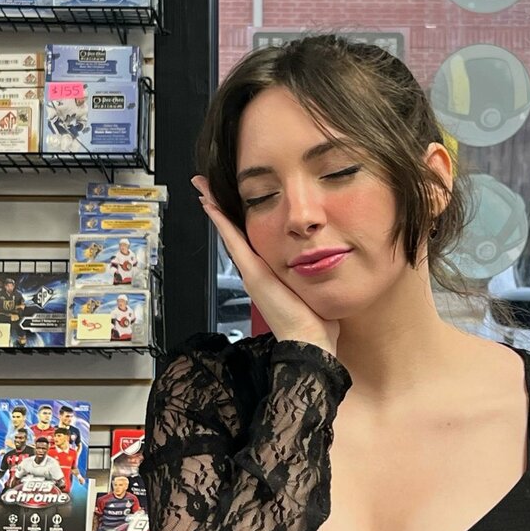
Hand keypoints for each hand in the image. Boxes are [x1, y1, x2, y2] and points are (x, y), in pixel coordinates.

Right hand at [192, 176, 338, 354]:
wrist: (310, 344)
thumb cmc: (316, 324)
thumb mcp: (313, 288)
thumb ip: (314, 274)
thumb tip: (326, 261)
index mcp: (268, 274)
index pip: (249, 240)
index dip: (236, 220)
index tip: (224, 200)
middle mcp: (255, 272)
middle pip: (233, 233)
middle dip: (218, 209)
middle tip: (204, 187)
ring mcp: (251, 273)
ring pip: (230, 234)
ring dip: (215, 209)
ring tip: (203, 188)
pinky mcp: (254, 275)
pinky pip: (234, 242)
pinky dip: (221, 222)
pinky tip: (211, 204)